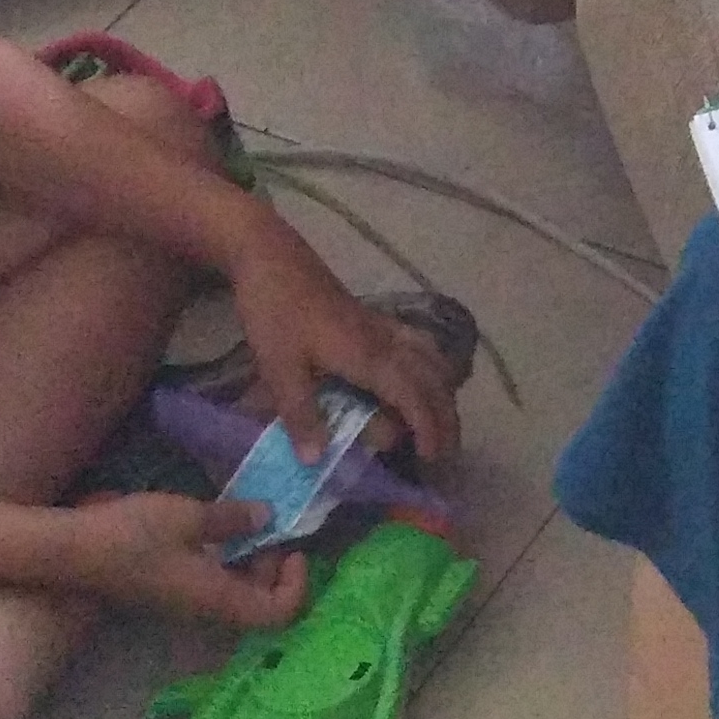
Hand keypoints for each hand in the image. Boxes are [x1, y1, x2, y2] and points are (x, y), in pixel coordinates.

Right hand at [56, 493, 311, 626]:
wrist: (69, 551)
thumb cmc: (131, 535)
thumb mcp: (189, 516)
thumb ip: (232, 519)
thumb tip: (268, 517)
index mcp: (218, 599)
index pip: (277, 613)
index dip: (296, 585)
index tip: (293, 548)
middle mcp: (204, 610)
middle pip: (259, 604)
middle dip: (273, 568)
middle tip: (268, 528)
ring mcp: (183, 604)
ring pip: (234, 594)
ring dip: (247, 563)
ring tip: (245, 522)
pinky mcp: (166, 592)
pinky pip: (210, 584)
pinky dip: (224, 561)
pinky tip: (212, 528)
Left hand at [220, 220, 469, 463]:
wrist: (272, 257)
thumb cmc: (275, 310)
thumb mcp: (279, 366)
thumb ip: (300, 413)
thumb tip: (317, 461)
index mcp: (368, 355)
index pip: (414, 396)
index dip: (428, 428)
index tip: (433, 461)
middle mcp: (386, 341)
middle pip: (435, 381)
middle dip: (446, 419)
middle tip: (445, 455)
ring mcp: (385, 328)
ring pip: (433, 361)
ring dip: (443, 395)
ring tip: (441, 425)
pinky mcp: (377, 320)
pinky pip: (421, 347)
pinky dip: (433, 370)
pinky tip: (424, 382)